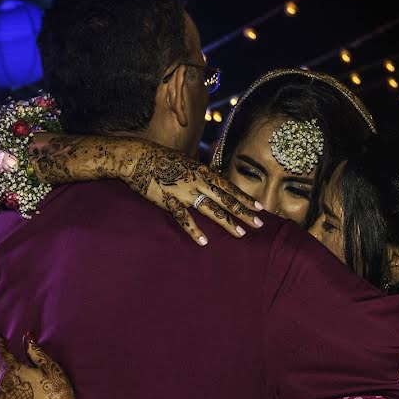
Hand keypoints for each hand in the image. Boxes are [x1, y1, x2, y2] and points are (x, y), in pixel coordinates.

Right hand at [127, 147, 264, 245]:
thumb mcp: (187, 163)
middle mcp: (198, 181)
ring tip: (240, 233)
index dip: (245, 198)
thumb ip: (201, 175)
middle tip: (259, 224)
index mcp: (203, 172)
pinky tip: (205, 242)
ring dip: (227, 222)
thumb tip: (214, 182)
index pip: (229, 187)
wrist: (138, 156)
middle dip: (244, 212)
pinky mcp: (169, 201)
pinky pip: (184, 219)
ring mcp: (184, 192)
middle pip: (226, 199)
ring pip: (211, 209)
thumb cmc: (163, 159)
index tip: (260, 208)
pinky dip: (195, 231)